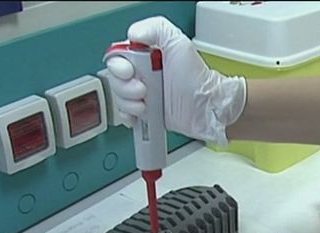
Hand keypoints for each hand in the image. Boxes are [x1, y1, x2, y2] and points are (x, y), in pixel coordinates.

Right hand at [104, 16, 245, 145]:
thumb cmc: (196, 78)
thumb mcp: (179, 44)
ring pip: (118, 96)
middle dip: (125, 86)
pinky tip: (141, 114)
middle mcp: (142, 72)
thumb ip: (156, 29)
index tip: (130, 72)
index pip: (117, 56)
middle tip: (143, 90)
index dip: (119, 65)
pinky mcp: (144, 111)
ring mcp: (142, 93)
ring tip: (146, 103)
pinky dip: (129, 116)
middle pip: (114, 78)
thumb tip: (133, 34)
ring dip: (129, 103)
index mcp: (146, 54)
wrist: (205, 108)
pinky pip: (124, 114)